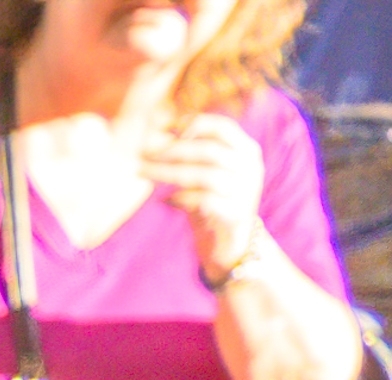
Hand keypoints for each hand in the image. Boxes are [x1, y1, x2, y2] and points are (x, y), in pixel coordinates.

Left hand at [142, 121, 259, 261]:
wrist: (230, 242)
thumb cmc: (212, 201)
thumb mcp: (207, 172)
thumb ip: (194, 153)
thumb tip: (157, 132)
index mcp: (247, 151)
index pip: (223, 127)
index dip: (193, 124)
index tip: (163, 128)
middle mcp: (250, 167)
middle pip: (209, 150)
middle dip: (172, 149)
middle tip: (143, 152)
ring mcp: (246, 190)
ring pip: (205, 174)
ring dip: (169, 172)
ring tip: (144, 171)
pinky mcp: (236, 214)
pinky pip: (204, 200)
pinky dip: (182, 198)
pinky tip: (165, 200)